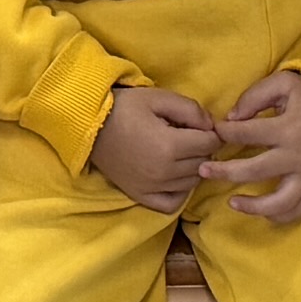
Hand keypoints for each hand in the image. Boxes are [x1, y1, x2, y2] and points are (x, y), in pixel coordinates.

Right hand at [91, 80, 222, 212]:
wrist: (88, 125)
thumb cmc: (125, 108)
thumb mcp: (159, 98)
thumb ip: (191, 109)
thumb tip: (211, 126)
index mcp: (170, 146)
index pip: (210, 143)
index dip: (211, 131)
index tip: (201, 125)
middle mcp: (164, 172)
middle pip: (203, 163)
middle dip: (203, 148)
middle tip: (190, 135)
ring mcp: (152, 187)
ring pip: (192, 183)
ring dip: (194, 168)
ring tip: (182, 152)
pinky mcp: (140, 195)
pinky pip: (172, 204)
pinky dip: (180, 193)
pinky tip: (176, 177)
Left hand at [204, 70, 300, 226]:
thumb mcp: (285, 83)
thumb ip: (255, 96)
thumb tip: (231, 118)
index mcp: (288, 129)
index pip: (247, 133)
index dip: (225, 132)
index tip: (214, 132)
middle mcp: (297, 157)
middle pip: (254, 171)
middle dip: (224, 171)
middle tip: (202, 170)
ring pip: (278, 203)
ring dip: (252, 207)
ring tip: (231, 202)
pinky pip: (296, 212)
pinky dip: (277, 216)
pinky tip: (260, 210)